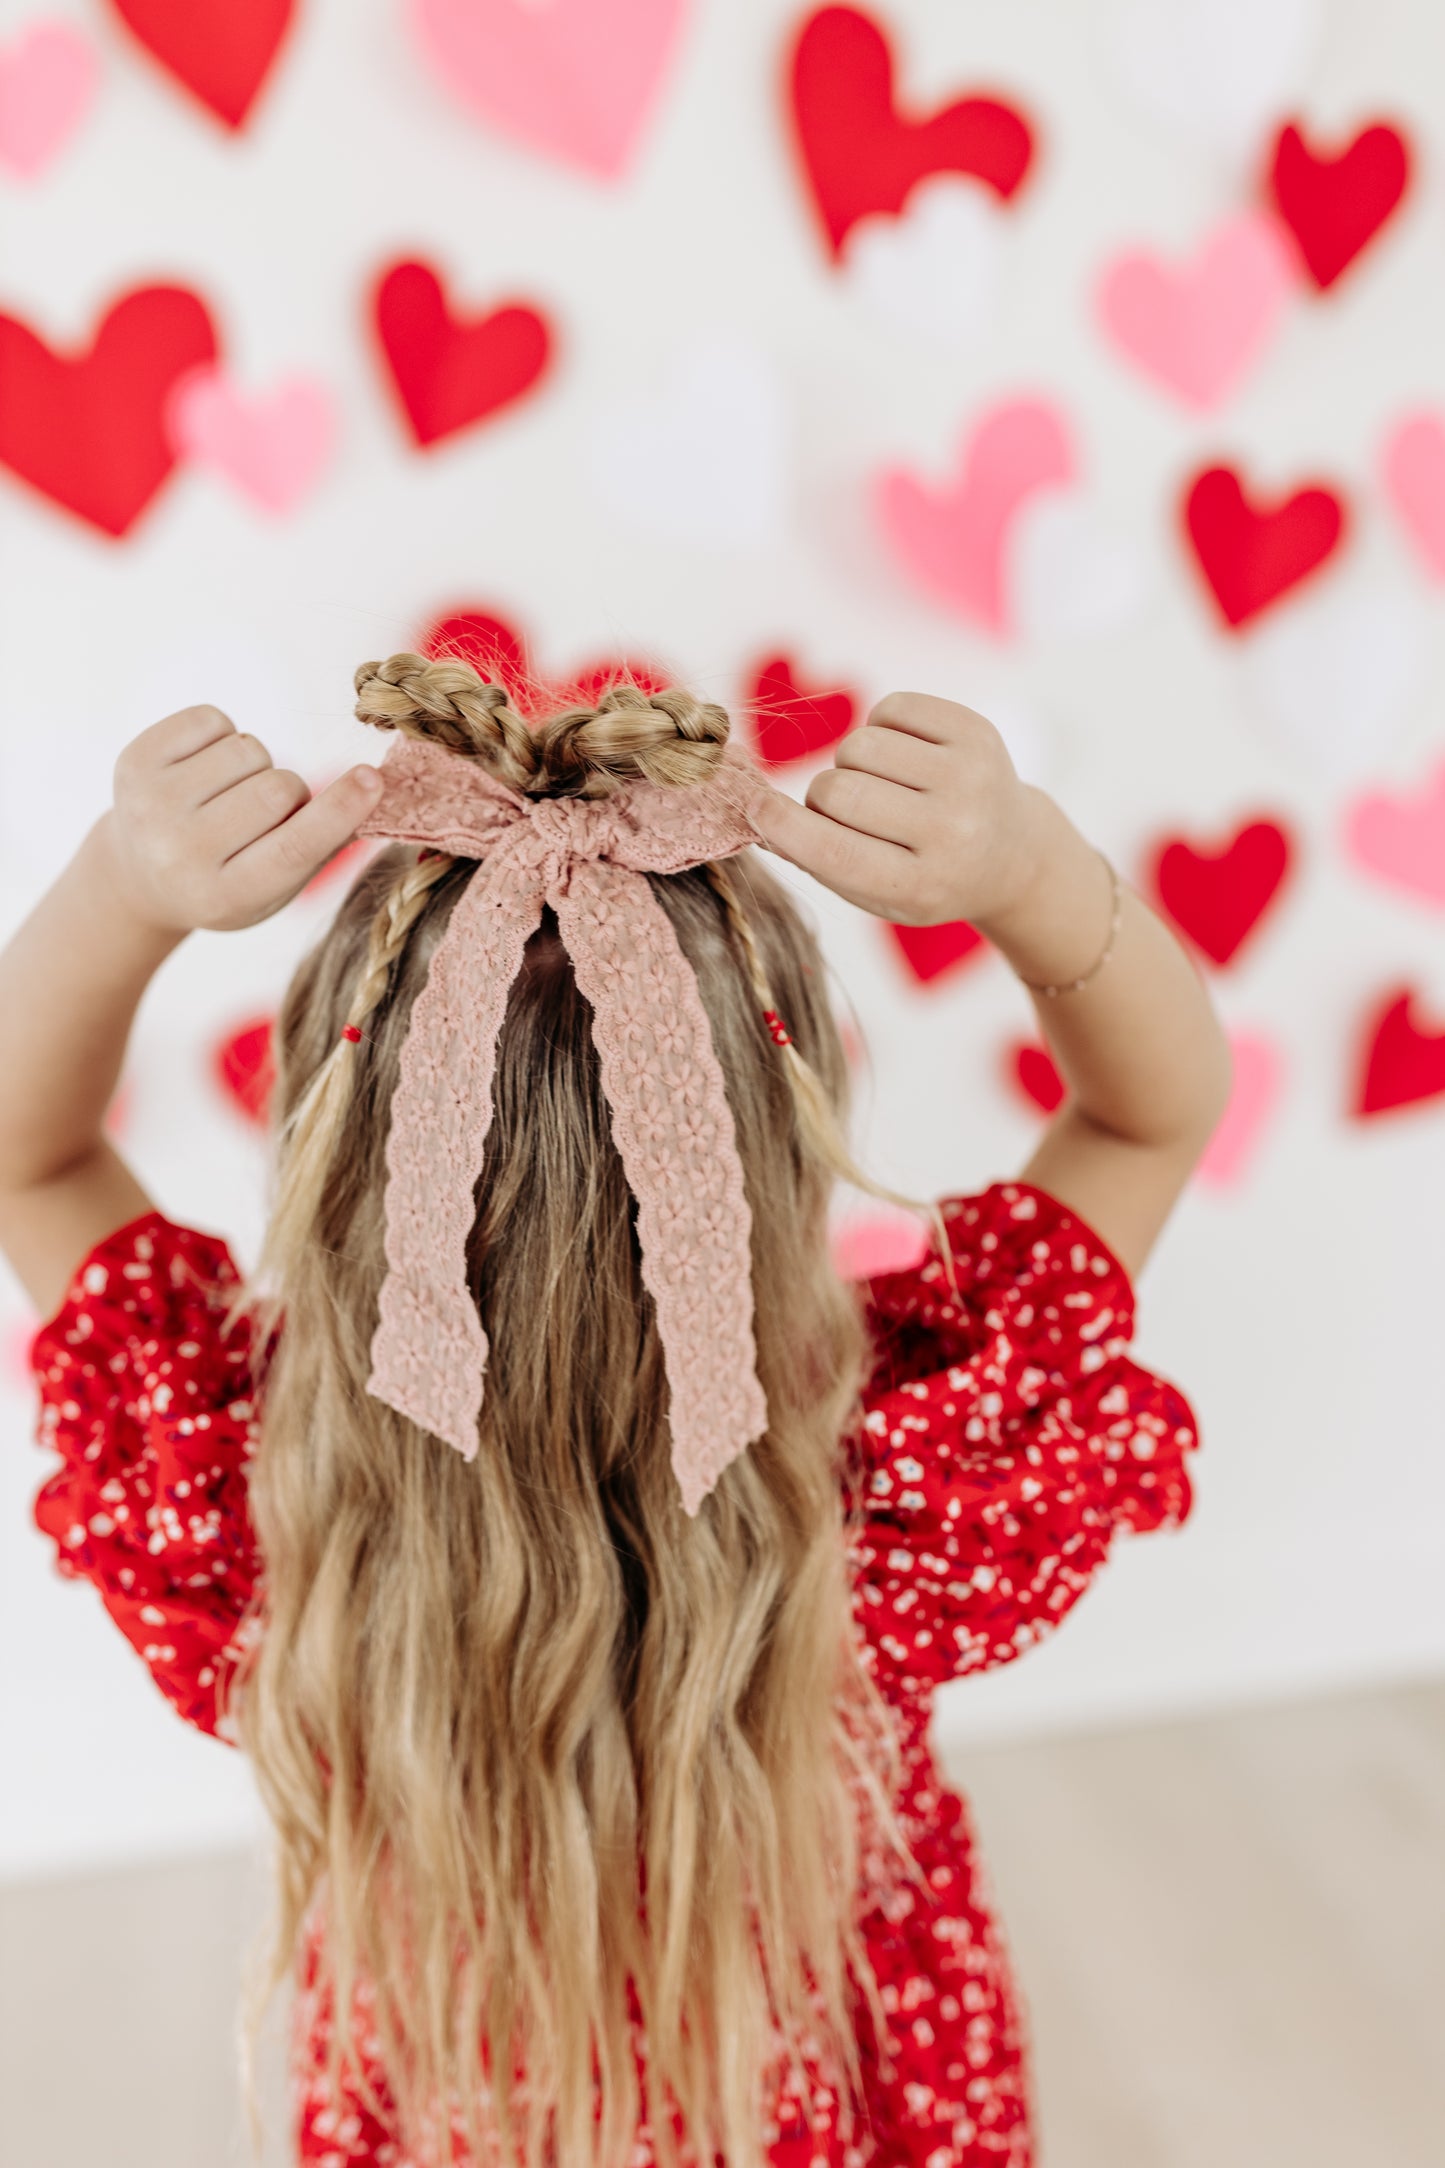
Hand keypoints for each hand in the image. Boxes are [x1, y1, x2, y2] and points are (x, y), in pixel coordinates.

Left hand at [96, 704, 383, 935]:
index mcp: (223, 896)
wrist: (139, 875)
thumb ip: (320, 846)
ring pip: (249, 748)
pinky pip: (212, 720)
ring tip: (230, 793)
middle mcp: (179, 853)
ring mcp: (150, 806)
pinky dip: (222, 737)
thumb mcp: (274, 889)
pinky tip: (204, 770)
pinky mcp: (133, 762)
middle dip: (291, 791)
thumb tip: (370, 787)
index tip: (372, 778)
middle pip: (277, 789)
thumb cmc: (228, 879)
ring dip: (255, 765)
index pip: (294, 846)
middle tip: (269, 813)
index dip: (339, 810)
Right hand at [748, 690, 1042, 927]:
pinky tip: (904, 756)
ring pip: (860, 744)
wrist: (1011, 855)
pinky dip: (882, 728)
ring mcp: (971, 777)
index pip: (833, 850)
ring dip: (852, 762)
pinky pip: (891, 708)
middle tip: (845, 811)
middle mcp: (953, 831)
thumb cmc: (924, 877)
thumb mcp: (876, 896)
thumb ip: (817, 860)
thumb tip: (756, 814)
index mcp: (923, 884)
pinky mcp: (978, 732)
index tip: (755, 806)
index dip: (781, 824)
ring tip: (880, 784)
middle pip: (839, 789)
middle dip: (822, 796)